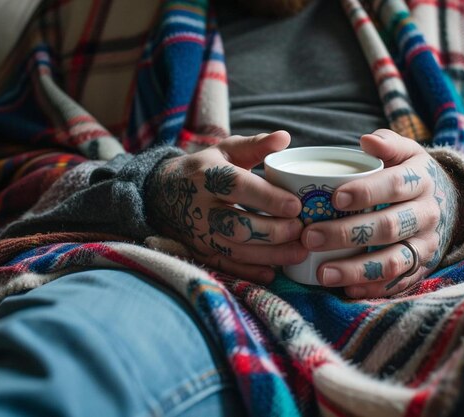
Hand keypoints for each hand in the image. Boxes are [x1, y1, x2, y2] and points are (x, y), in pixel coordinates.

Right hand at [145, 131, 307, 283]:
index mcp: (209, 176)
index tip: (296, 205)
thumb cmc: (204, 169)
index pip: (239, 188)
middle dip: (274, 231)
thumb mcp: (225, 151)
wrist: (161, 193)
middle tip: (302, 229)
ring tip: (300, 252)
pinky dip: (249, 272)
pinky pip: (225, 266)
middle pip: (238, 225)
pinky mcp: (200, 252)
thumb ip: (255, 145)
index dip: (269, 198)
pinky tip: (273, 272)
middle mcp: (201, 207)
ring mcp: (199, 233)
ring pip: (235, 249)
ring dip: (270, 254)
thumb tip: (284, 137)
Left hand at [301, 129, 458, 297]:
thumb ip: (388, 145)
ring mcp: (426, 244)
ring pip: (394, 261)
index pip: (394, 185)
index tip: (334, 197)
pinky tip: (345, 290)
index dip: (365, 192)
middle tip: (309, 236)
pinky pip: (399, 283)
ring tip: (323, 273)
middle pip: (388, 227)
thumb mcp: (406, 153)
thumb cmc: (410, 175)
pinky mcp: (422, 268)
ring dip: (357, 269)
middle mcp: (427, 214)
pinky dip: (372, 288)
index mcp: (421, 181)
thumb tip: (367, 140)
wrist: (447, 203)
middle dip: (347, 233)